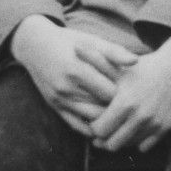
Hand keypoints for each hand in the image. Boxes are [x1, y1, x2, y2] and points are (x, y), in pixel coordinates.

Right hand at [11, 17, 138, 134]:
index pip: (109, 93)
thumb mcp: (91, 41)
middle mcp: (66, 88)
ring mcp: (59, 100)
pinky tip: (105, 125)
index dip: (125, 94)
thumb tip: (135, 61)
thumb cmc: (69, 41)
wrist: (35, 46)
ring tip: (122, 117)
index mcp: (77, 70)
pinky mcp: (55, 107)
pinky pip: (76, 125)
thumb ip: (114, 52)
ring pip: (91, 119)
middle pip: (102, 108)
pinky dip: (92, 129)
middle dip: (118, 109)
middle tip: (133, 108)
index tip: (134, 92)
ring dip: (107, 120)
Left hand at [91, 34, 170, 153]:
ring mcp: (154, 124)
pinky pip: (144, 147)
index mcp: (125, 102)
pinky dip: (136, 141)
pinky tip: (132, 129)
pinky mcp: (164, 128)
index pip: (98, 130)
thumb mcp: (119, 64)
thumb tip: (75, 47)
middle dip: (103, 138)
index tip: (93, 119)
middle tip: (102, 129)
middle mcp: (140, 116)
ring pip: (128, 146)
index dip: (93, 126)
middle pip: (111, 144)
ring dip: (119, 140)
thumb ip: (95, 60)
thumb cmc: (143, 67)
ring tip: (115, 129)